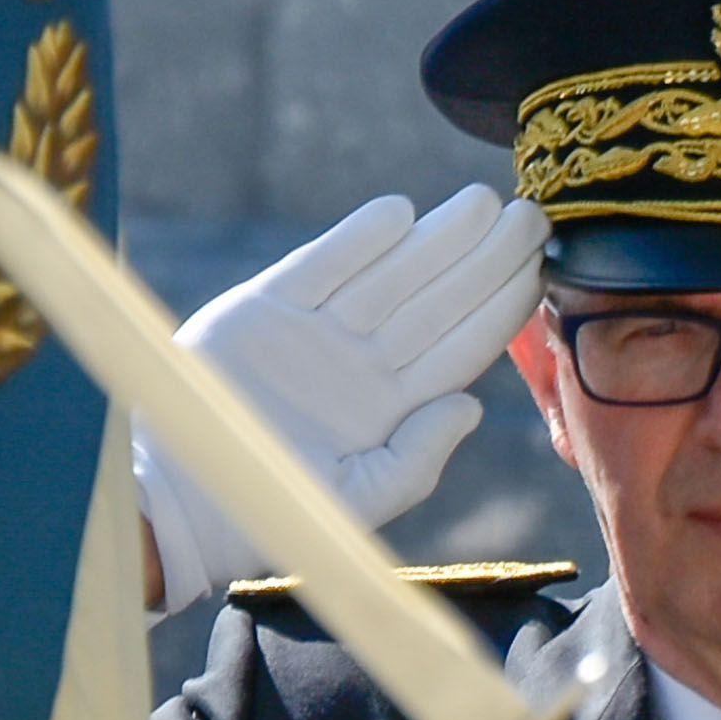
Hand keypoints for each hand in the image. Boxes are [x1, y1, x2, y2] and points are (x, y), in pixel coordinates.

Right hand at [137, 187, 548, 611]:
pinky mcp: (266, 309)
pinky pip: (321, 266)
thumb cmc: (271, 516)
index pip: (463, 345)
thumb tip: (470, 406)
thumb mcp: (355, 503)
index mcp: (394, 407)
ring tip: (482, 203)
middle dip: (485, 258)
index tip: (542, 266)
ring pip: (392, 275)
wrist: (177, 503)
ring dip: (437, 239)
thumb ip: (416, 461)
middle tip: (529, 215)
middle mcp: (364, 362)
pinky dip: (357, 240)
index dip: (503, 304)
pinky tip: (400, 214)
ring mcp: (318, 333)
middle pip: (438, 300)